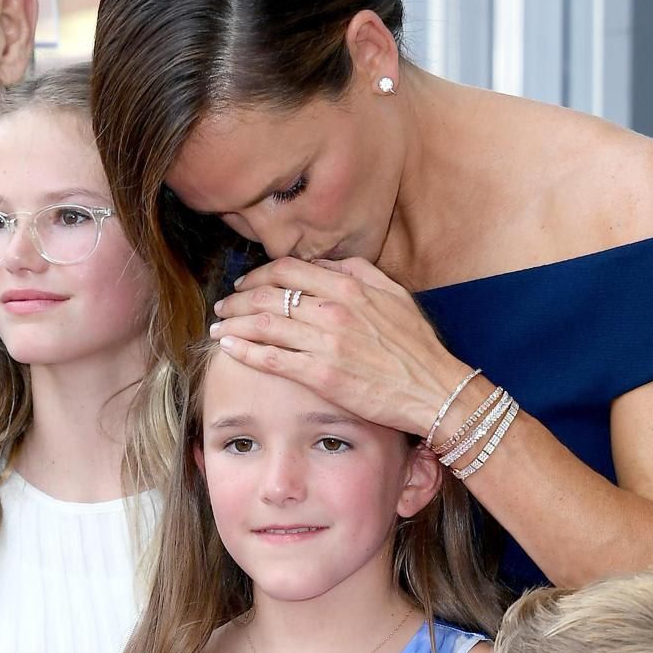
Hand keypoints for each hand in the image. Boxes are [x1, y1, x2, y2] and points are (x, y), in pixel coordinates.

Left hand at [210, 256, 468, 434]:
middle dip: (237, 299)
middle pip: (267, 295)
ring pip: (263, 324)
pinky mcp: (320, 375)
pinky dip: (244, 350)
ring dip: (233, 324)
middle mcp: (332, 309)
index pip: (287, 270)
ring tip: (218, 328)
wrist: (434, 389)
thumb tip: (326, 263)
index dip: (257, 275)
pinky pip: (271, 358)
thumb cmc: (417, 346)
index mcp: (348, 285)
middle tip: (224, 307)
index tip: (246, 284)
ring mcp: (325, 342)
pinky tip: (228, 348)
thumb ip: (359, 272)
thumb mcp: (394, 294)